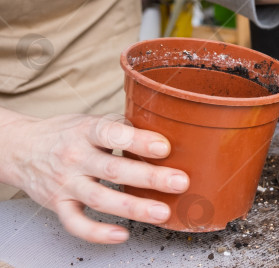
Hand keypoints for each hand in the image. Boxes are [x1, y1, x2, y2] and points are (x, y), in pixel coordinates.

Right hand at [0, 112, 188, 243]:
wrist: (22, 148)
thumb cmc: (68, 133)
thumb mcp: (92, 120)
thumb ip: (123, 127)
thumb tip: (166, 133)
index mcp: (86, 131)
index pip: (111, 134)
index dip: (138, 141)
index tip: (164, 147)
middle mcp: (75, 157)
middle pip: (113, 169)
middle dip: (149, 177)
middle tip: (180, 182)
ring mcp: (66, 183)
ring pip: (100, 198)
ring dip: (133, 207)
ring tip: (161, 212)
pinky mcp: (58, 205)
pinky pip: (76, 223)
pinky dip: (98, 232)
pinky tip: (122, 234)